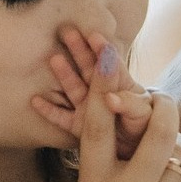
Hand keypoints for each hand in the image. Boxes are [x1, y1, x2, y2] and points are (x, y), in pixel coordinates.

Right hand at [33, 26, 154, 160]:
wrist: (139, 150)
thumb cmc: (145, 128)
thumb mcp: (143, 114)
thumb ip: (130, 104)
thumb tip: (110, 98)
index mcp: (120, 85)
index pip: (111, 64)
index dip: (103, 50)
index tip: (95, 36)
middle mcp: (101, 93)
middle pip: (89, 69)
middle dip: (79, 50)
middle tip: (67, 31)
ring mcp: (89, 108)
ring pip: (74, 88)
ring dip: (64, 74)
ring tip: (54, 58)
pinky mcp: (79, 127)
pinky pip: (61, 118)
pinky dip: (49, 111)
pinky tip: (35, 101)